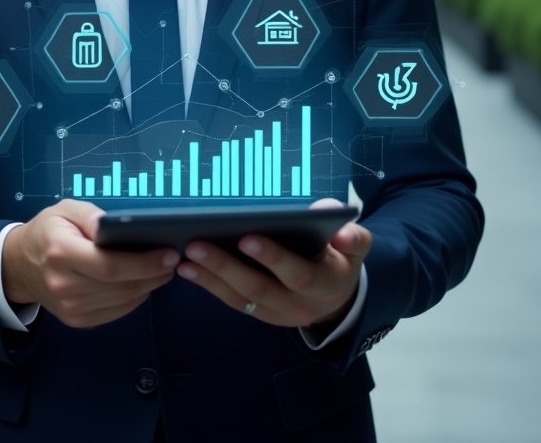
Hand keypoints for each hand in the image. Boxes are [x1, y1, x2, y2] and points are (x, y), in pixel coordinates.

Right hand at [2, 200, 179, 327]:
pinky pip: (115, 312)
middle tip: (173, 260)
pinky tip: (144, 284)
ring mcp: (70, 308)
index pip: (109, 265)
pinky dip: (135, 299)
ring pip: (122, 301)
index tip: (168, 253)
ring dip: (148, 287)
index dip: (143, 263)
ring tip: (163, 270)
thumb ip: (91, 216)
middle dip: (153, 274)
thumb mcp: (65, 210)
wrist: (19, 265)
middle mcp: (64, 285)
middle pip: (120, 286)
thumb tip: (116, 226)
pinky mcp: (77, 320)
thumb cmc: (48, 231)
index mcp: (61, 253)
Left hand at [174, 199, 370, 327]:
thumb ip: (352, 237)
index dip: (273, 257)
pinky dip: (208, 284)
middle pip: (259, 288)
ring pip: (241, 298)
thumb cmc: (340, 259)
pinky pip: (232, 301)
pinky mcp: (260, 313)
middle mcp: (299, 305)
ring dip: (210, 276)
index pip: (298, 273)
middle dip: (226, 265)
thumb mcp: (355, 247)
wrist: (337, 299)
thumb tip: (337, 226)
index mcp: (325, 284)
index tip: (247, 236)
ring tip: (186, 254)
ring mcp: (277, 313)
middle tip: (197, 243)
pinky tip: (187, 268)